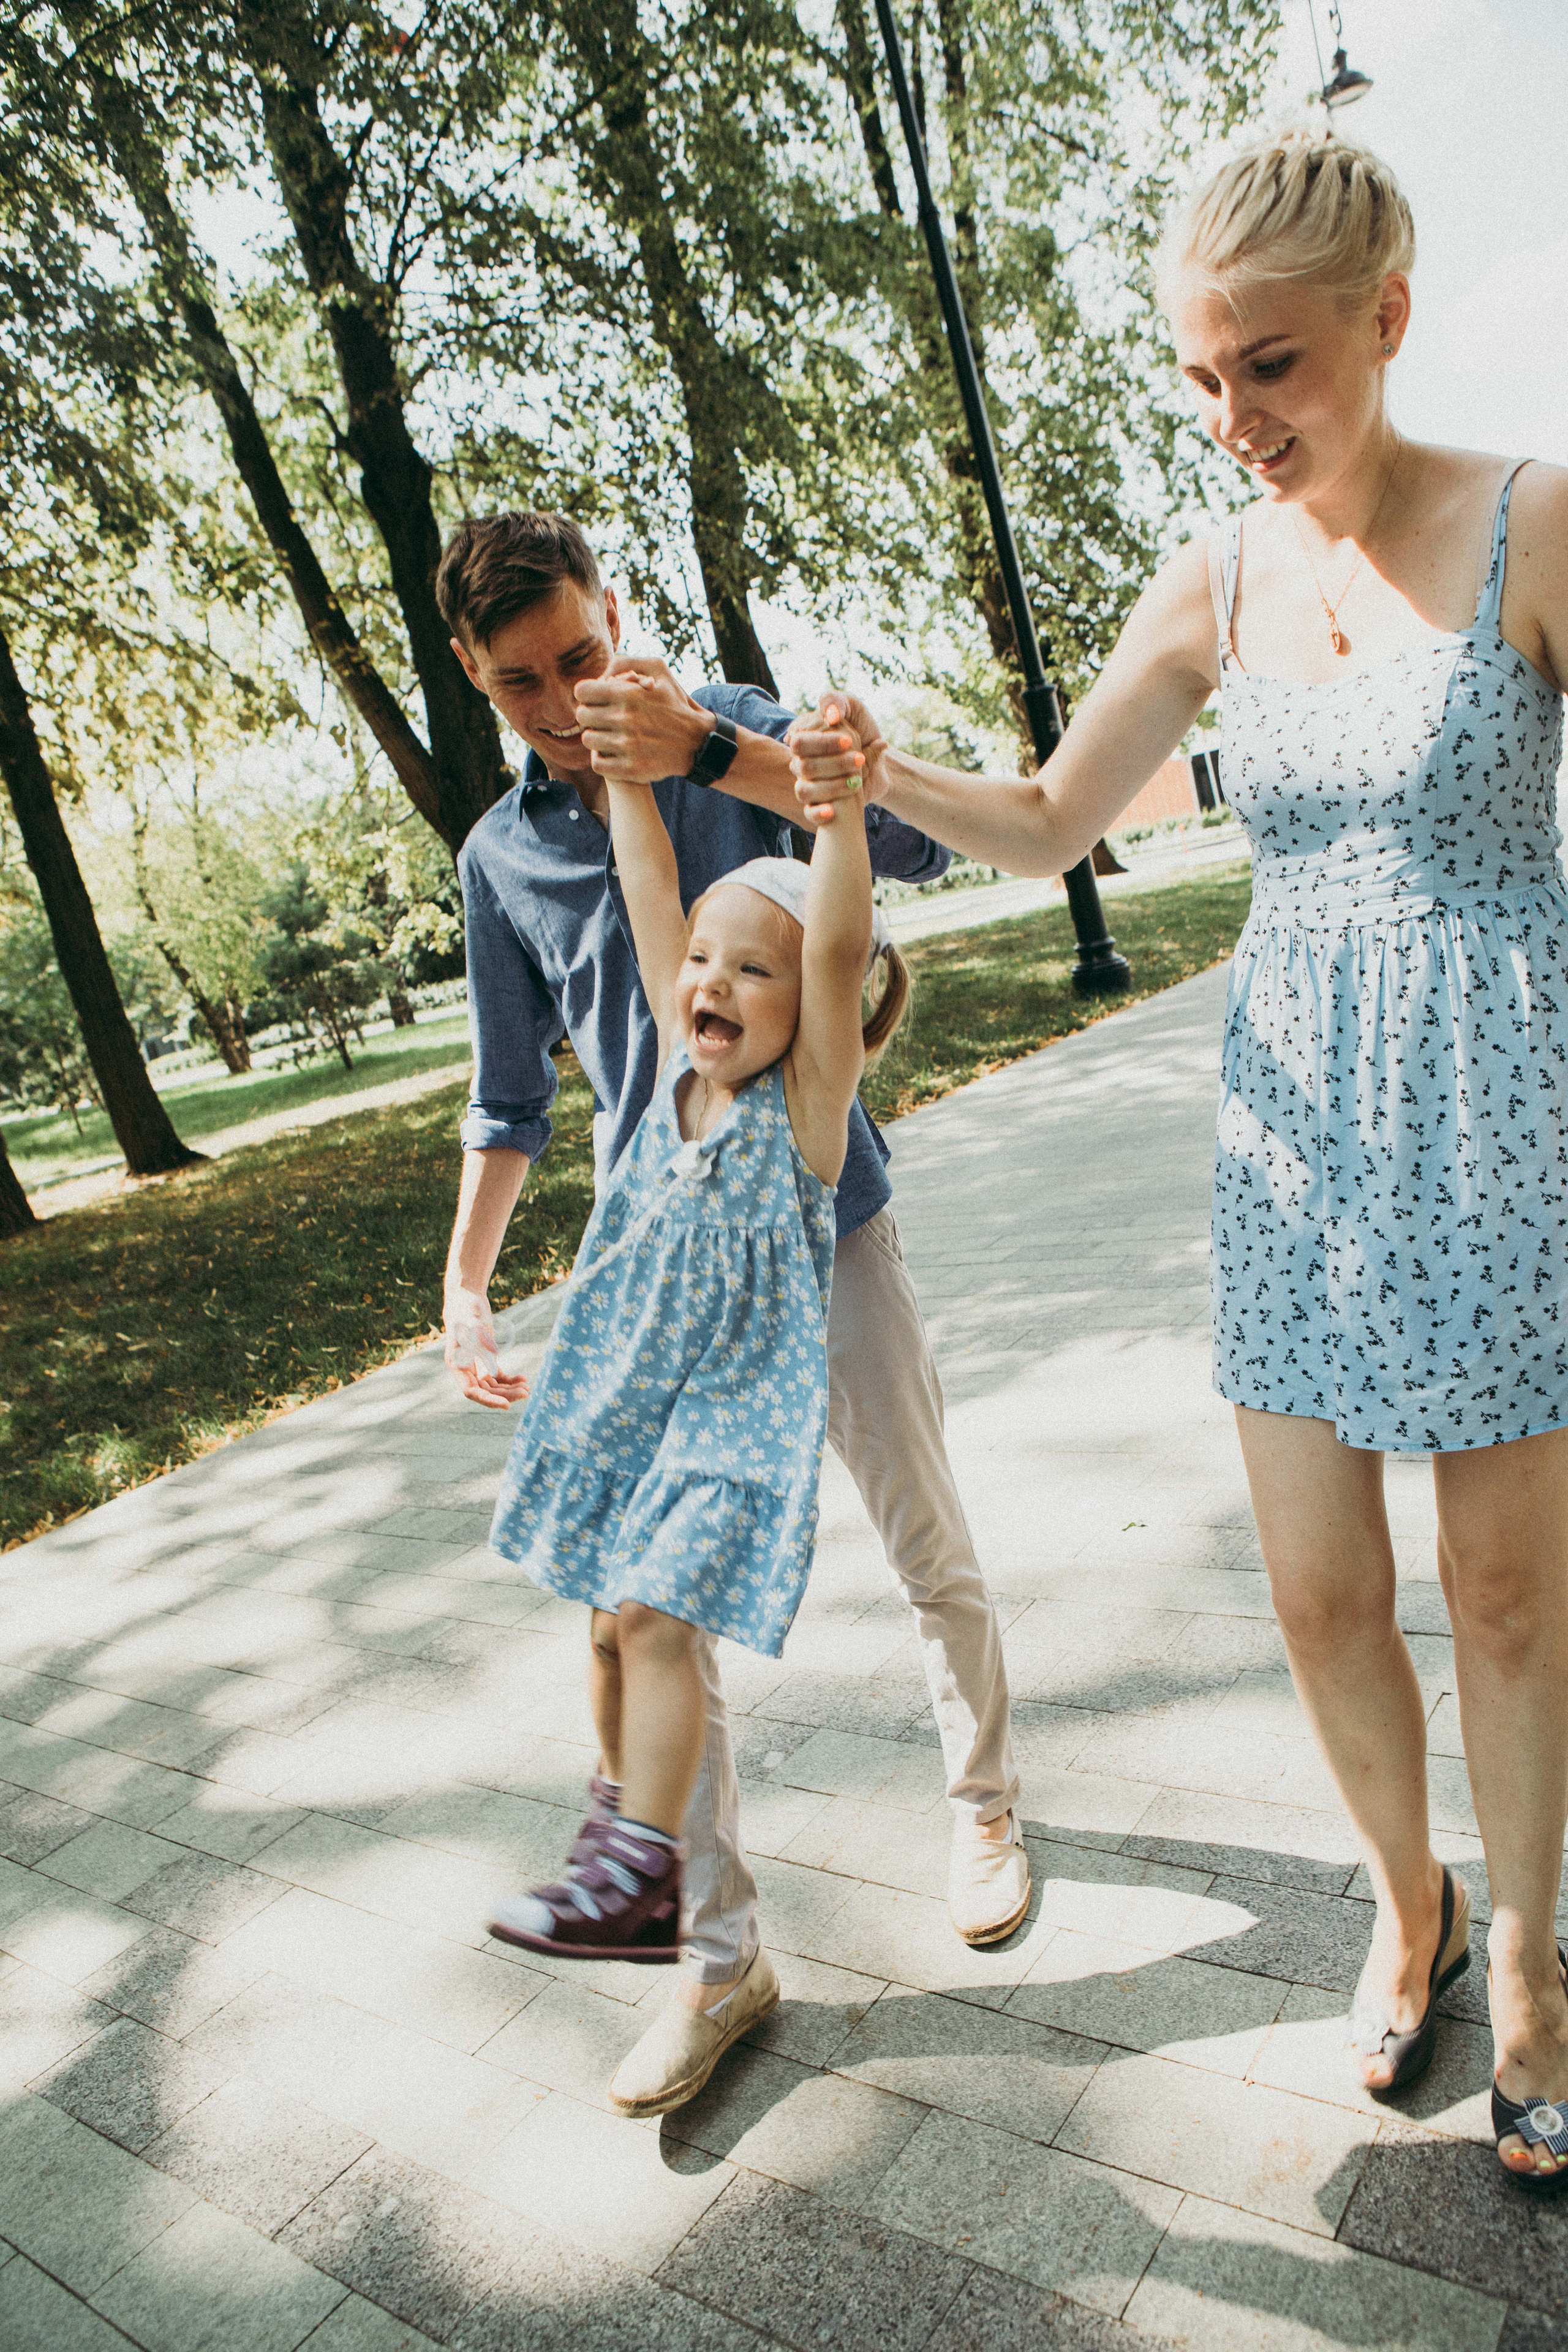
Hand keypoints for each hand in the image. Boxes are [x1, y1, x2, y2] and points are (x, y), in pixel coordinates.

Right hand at [444, 1287, 528, 1409]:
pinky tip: (523, 1378)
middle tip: (526, 1393)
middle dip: (505, 1394)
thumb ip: (480, 1339)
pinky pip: (498, 1376)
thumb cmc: (467, 1308)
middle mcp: (464, 1369)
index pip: (471, 1391)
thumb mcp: (473, 1321)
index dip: (488, 1400)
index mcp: (456, 1364)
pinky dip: (510, 1380)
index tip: (506, 1405)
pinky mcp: (485, 1359)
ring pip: (493, 1386)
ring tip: (527, 1387)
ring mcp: (475, 1365)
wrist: (466, 1296)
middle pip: (485, 1391)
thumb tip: (493, 1356)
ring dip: (509, 1389)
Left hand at [576, 654, 710, 784]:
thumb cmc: (675, 703)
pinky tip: (611, 753)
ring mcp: (627, 745)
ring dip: (596, 737)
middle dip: (591, 715)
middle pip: (582, 716)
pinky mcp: (631, 768)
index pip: (582, 691)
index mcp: (628, 692)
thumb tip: (600, 675)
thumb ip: (626, 663)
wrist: (698, 742)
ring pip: (588, 740)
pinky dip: (601, 759)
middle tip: (603, 718)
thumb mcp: (659, 669)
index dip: (587, 694)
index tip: (596, 700)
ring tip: (609, 735)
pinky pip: (597, 763)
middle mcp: (625, 718)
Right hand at [789, 689, 887, 819]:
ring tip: (856, 782)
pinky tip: (833, 811)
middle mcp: (802, 763)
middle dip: (834, 764)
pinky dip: (819, 813)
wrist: (881, 762)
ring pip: (804, 791)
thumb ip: (836, 701)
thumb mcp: (853, 707)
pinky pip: (809, 814)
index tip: (849, 741)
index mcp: (805, 739)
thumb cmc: (864, 730)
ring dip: (833, 787)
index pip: (800, 742)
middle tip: (858, 760)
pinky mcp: (818, 805)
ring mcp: (808, 785)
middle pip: (804, 766)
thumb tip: (830, 715)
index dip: (823, 743)